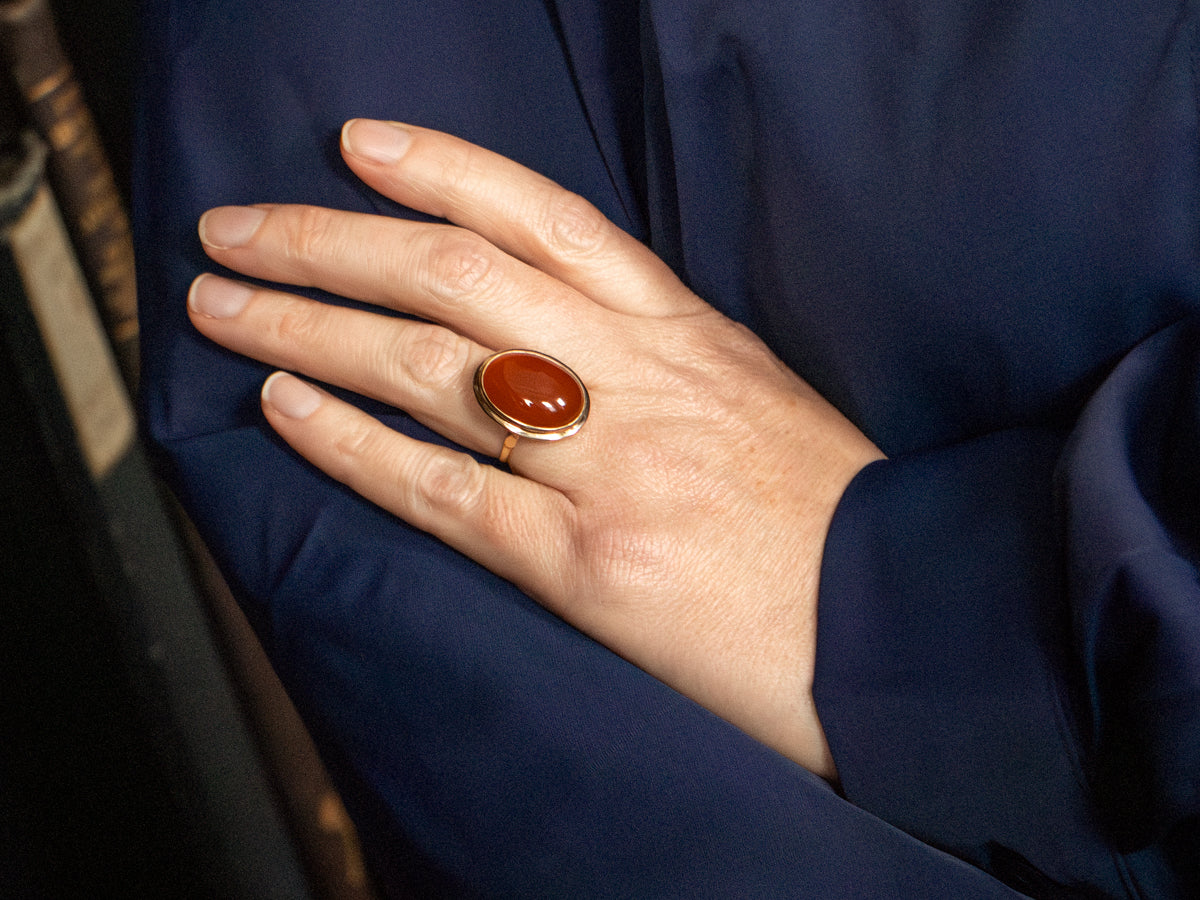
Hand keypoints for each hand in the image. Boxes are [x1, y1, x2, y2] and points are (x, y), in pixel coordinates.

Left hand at [188, 120, 883, 777]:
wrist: (906, 635)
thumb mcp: (762, 404)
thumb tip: (565, 342)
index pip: (548, 219)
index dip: (446, 169)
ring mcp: (612, 468)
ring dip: (310, 327)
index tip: (360, 147)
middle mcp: (642, 380)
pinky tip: (287, 409)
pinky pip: (445, 489)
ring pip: (433, 367)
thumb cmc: (834, 524)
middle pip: (458, 276)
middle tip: (239, 230)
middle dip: (332, 241)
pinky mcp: (589, 565)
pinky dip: (353, 444)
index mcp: (690, 337)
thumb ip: (667, 364)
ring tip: (225, 307)